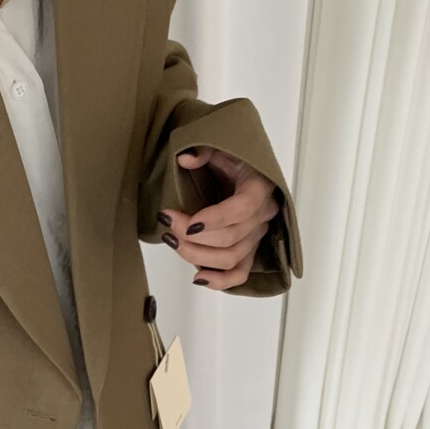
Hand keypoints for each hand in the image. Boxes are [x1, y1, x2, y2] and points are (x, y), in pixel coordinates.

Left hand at [157, 147, 280, 290]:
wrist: (247, 172)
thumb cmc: (235, 160)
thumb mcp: (222, 146)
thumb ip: (204, 150)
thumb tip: (185, 159)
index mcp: (259, 187)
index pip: (242, 209)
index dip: (214, 219)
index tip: (187, 221)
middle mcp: (262, 216)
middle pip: (230, 237)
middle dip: (192, 235)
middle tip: (167, 224)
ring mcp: (257, 236)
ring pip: (230, 258)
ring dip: (197, 256)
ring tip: (172, 241)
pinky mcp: (250, 251)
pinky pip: (240, 273)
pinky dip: (220, 282)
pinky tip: (198, 278)